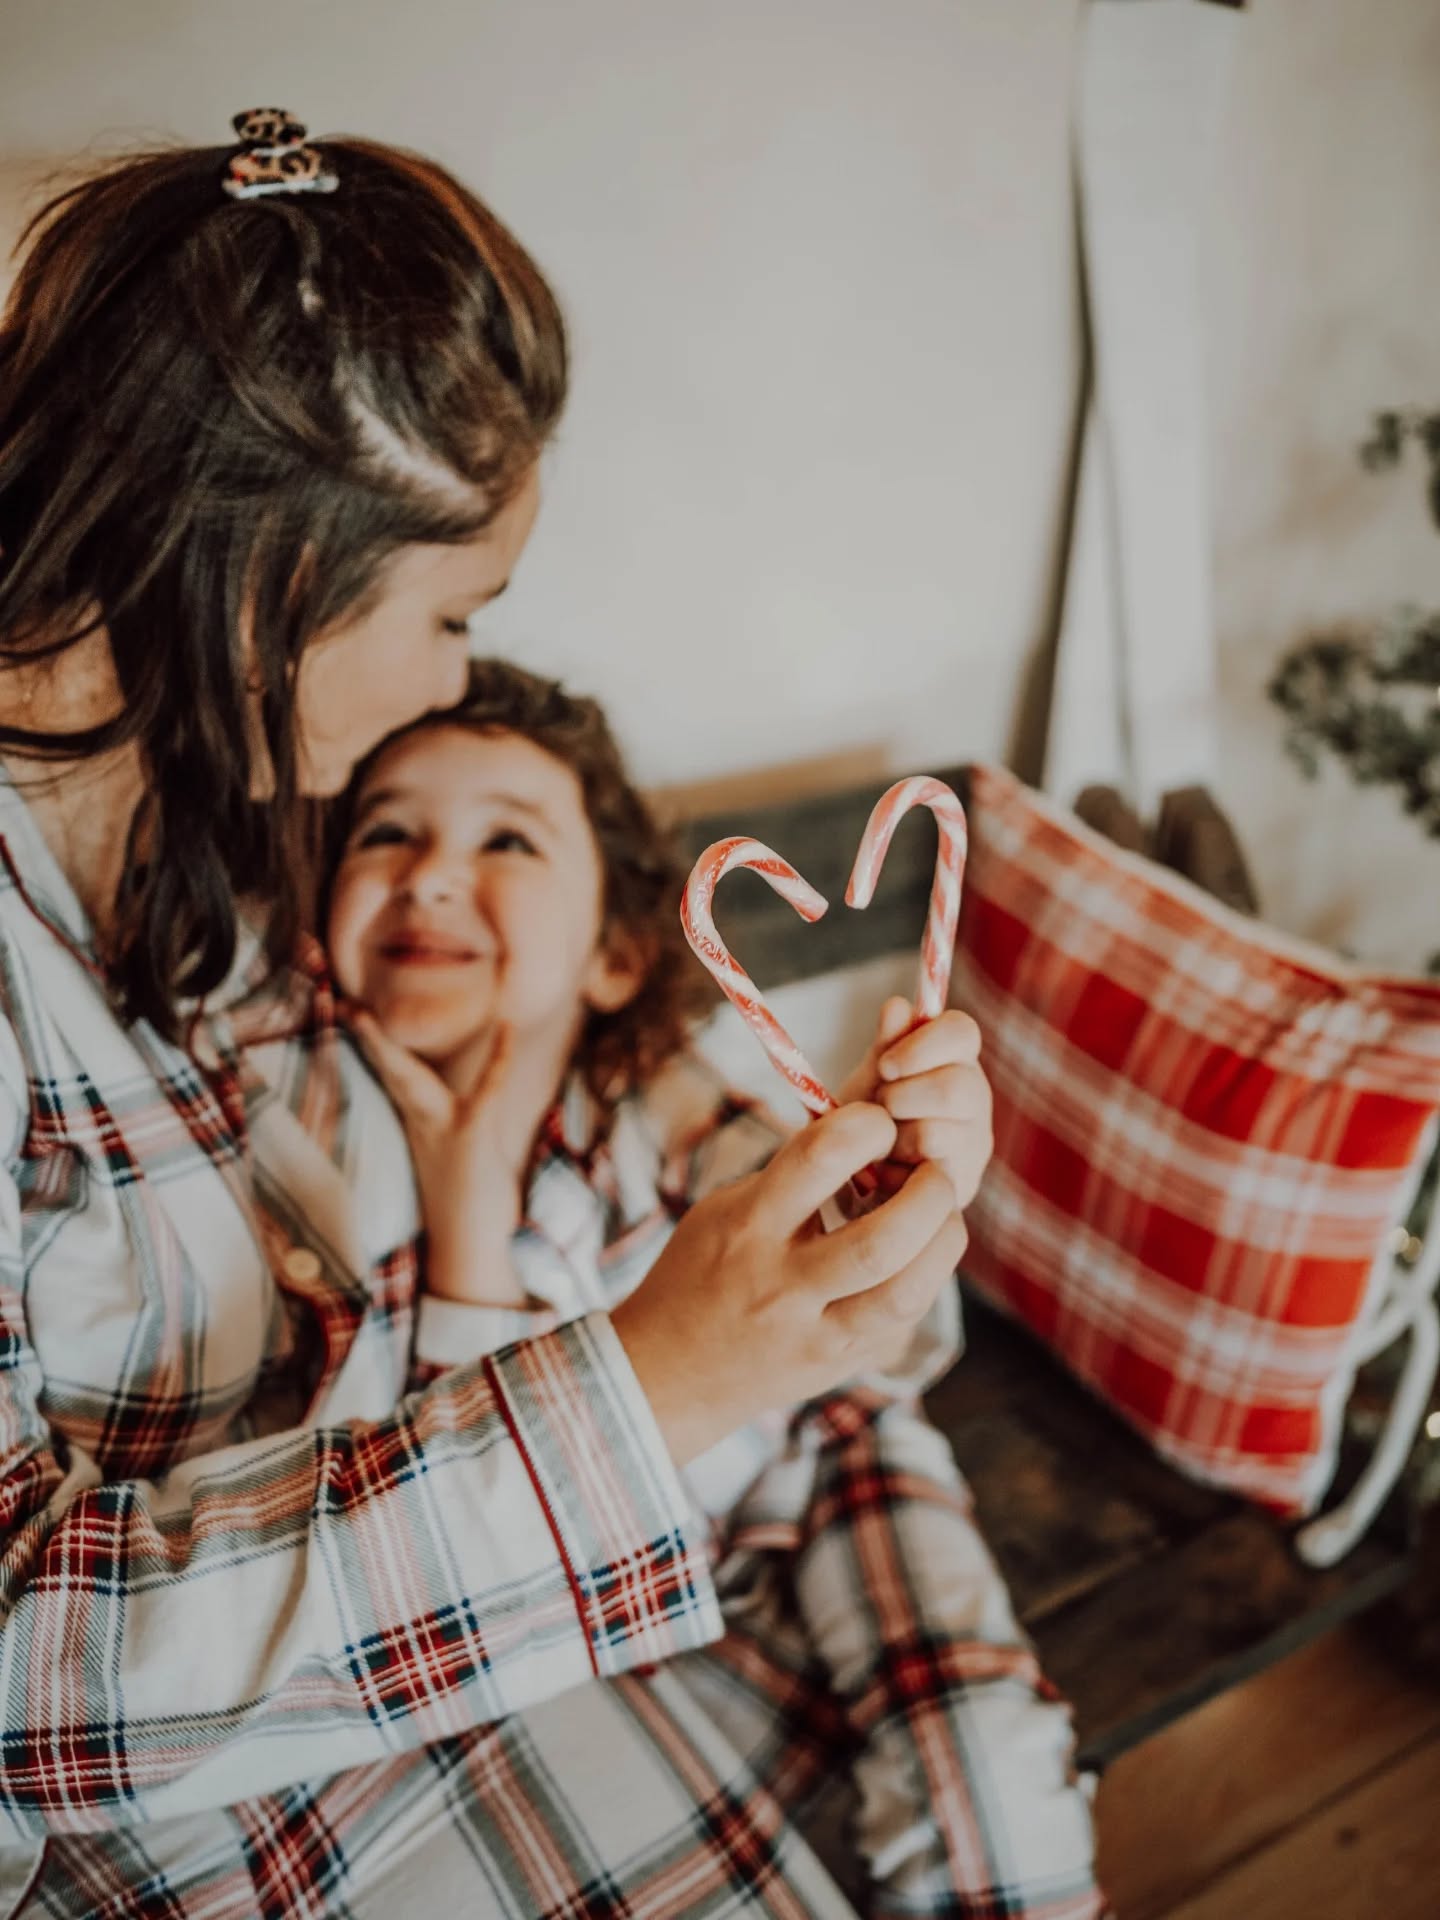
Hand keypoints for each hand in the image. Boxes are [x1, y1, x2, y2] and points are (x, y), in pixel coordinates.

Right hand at [349, 1013, 529, 1307]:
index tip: (353, 1014)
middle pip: (390, 1074)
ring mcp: (442, 1129)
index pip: (392, 1078)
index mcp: (417, 1126)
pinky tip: (506, 1026)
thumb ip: (446, 1129)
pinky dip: (498, 1057)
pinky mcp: (471, 1136)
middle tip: (347, 1008)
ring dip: (389, 1050)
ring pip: (410, 1082)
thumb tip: (448, 1111)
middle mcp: (422, 1124)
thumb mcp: (454, 1156)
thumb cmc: (467, 1203)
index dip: (375, 1046)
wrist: (467, 1247)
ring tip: (368, 1015)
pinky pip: (485, 1089)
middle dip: (368, 1040)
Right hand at [611, 1102, 967, 1463]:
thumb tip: (867, 1133)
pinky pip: (903, 1322)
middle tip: (934, 1171)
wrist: (669, 1375)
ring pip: (906, 1294)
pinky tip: (913, 1259)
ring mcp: (816, 1337)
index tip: (880, 1124)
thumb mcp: (726, 1209)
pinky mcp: (843, 1367)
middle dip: (928, 1194)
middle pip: (882, 1242)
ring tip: (940, 1215)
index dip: (867, 1127)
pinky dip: (922, 1280)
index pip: (820, 1159)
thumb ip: (792, 1177)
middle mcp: (783, 1286)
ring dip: (943, 1242)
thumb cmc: (699, 1271)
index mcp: (748, 1228)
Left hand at [837, 997, 992, 1207]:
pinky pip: (923, 1176)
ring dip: (894, 1137)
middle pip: (954, 1086)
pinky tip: (888, 1173)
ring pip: (935, 1133)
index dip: (922, 1045)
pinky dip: (893, 1172)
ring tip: (882, 1142)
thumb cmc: (869, 1116)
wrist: (857, 1176)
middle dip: (902, 1097)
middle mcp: (975, 1097)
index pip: (962, 1031)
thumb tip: (897, 1007)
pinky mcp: (962, 1185)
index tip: (886, 1067)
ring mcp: (974, 1143)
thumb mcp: (871, 1077)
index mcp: (955, 1058)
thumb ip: (885, 1045)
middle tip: (880, 1107)